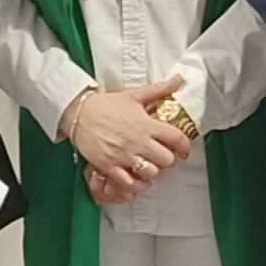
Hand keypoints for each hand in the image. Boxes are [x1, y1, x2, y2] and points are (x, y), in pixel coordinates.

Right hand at [65, 84, 189, 201]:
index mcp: (146, 124)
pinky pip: (129, 183)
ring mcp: (123, 156)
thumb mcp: (134, 94)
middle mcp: (137, 142)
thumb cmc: (106, 105)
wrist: (79, 113)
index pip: (176, 138)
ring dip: (153, 171)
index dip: (185, 146)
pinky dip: (136, 185)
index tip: (184, 149)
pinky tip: (138, 180)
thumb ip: (159, 89)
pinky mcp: (109, 166)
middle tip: (162, 156)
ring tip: (149, 166)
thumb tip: (178, 80)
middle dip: (168, 159)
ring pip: (151, 173)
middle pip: (167, 160)